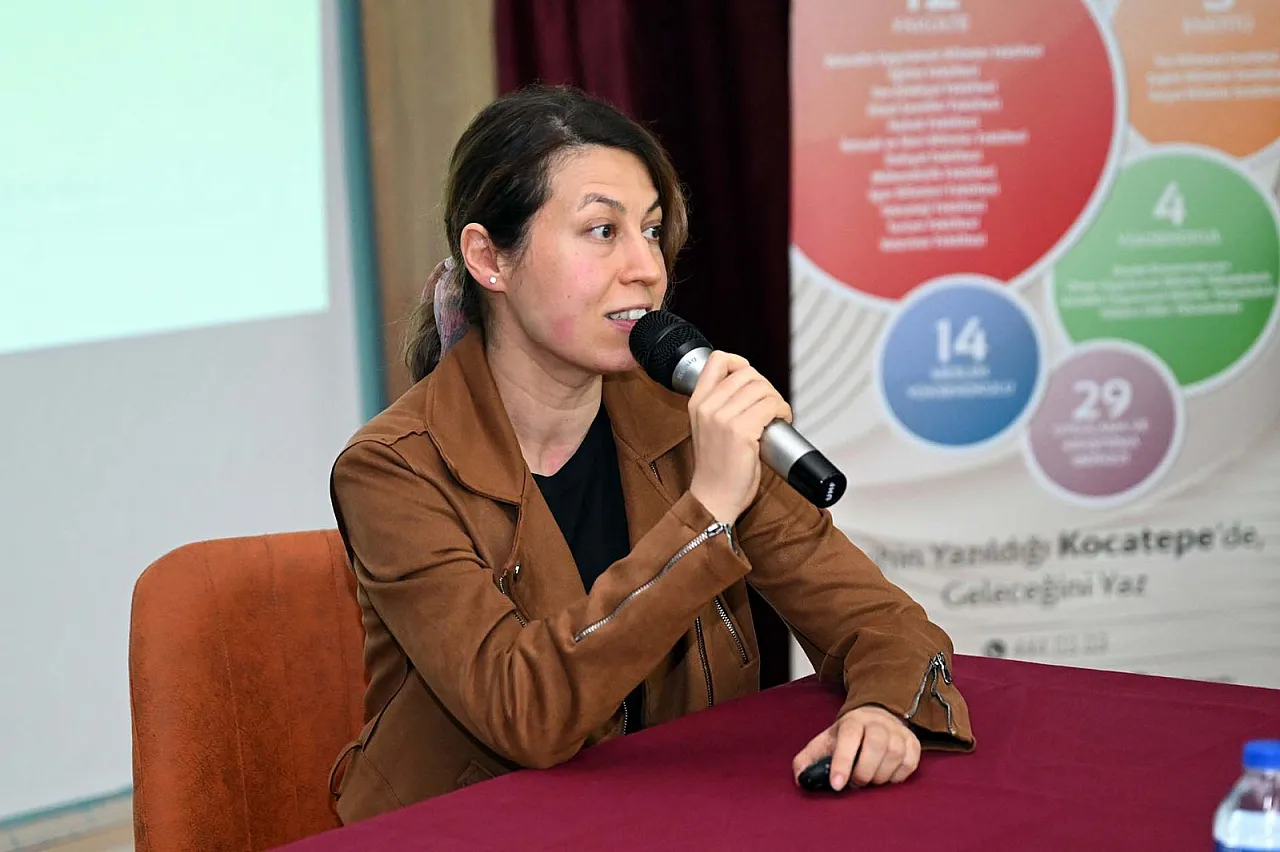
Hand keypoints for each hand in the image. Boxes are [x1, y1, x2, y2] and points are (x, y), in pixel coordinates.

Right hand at [686, 352, 791, 524]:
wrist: (714, 497)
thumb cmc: (716, 468)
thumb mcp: (707, 428)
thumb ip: (720, 404)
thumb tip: (752, 386)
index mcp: (697, 402)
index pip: (717, 359)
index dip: (741, 363)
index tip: (752, 381)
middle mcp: (708, 406)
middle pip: (748, 373)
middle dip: (767, 387)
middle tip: (771, 406)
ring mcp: (723, 418)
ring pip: (763, 388)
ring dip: (777, 400)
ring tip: (776, 416)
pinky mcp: (741, 432)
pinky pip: (771, 406)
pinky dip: (782, 411)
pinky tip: (780, 422)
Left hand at [792, 705, 920, 791]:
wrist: (874, 719)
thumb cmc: (846, 738)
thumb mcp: (824, 743)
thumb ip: (808, 759)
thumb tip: (801, 778)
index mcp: (852, 721)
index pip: (849, 737)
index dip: (843, 761)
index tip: (837, 785)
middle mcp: (877, 722)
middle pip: (876, 745)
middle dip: (864, 772)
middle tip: (856, 783)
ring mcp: (898, 731)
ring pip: (894, 754)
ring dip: (880, 776)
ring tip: (869, 780)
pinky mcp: (913, 743)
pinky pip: (909, 763)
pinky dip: (897, 776)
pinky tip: (885, 777)